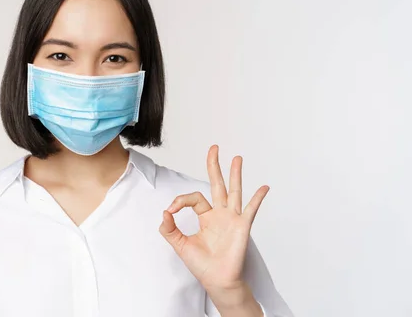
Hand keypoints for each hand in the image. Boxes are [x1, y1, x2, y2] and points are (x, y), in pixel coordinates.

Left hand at [159, 145, 268, 305]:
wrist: (217, 281)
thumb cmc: (202, 265)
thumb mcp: (180, 245)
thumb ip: (169, 229)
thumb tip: (164, 213)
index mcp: (206, 217)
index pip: (194, 198)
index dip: (180, 200)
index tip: (171, 210)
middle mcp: (220, 214)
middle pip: (217, 184)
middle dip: (215, 166)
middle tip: (214, 148)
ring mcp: (232, 219)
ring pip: (233, 191)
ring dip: (235, 174)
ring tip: (237, 158)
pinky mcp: (242, 227)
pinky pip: (250, 209)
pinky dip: (257, 198)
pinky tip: (264, 187)